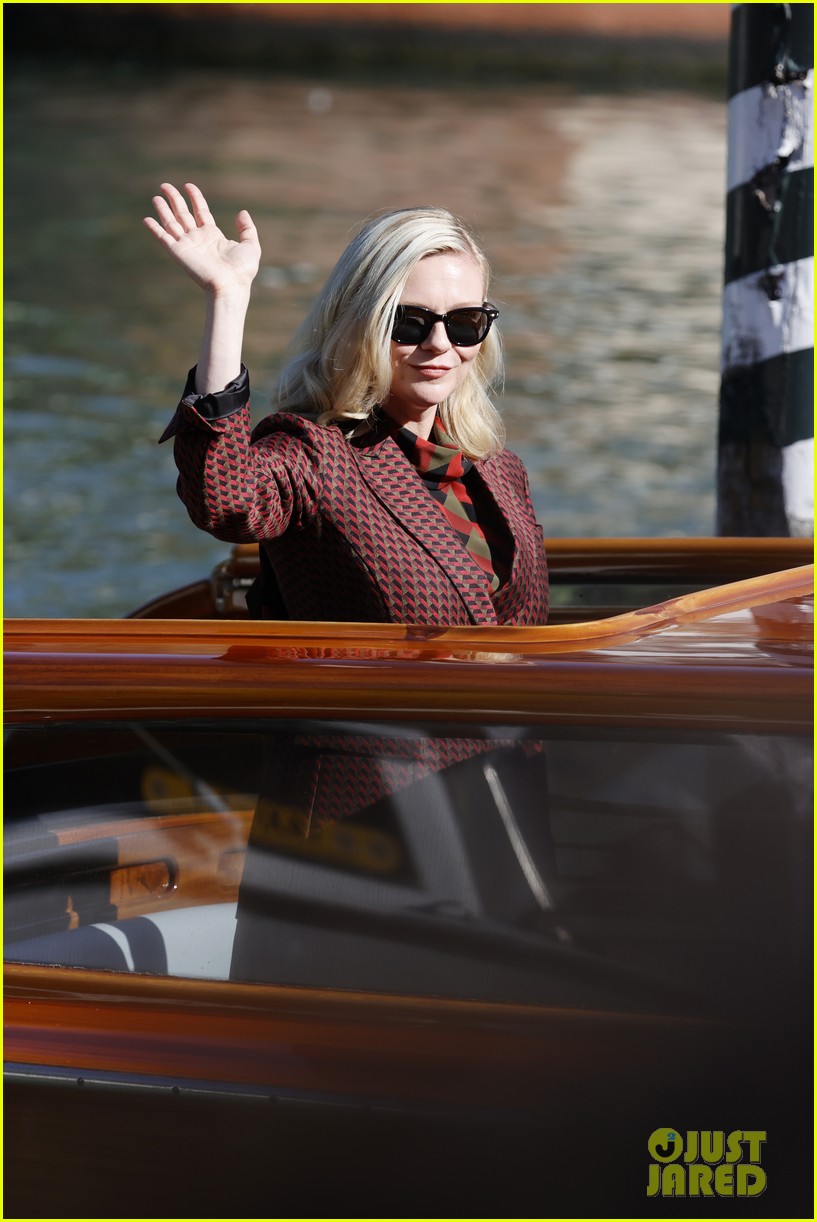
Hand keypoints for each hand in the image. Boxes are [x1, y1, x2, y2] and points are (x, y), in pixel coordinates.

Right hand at [144, 182, 260, 296]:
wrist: (230, 286)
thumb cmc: (242, 271)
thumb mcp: (251, 245)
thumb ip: (247, 228)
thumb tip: (241, 212)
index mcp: (213, 236)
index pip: (200, 212)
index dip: (195, 198)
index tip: (188, 186)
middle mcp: (198, 239)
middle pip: (183, 214)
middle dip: (174, 199)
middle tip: (165, 186)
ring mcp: (187, 245)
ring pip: (171, 223)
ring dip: (163, 210)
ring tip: (156, 197)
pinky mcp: (178, 252)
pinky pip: (163, 238)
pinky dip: (155, 229)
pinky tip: (146, 219)